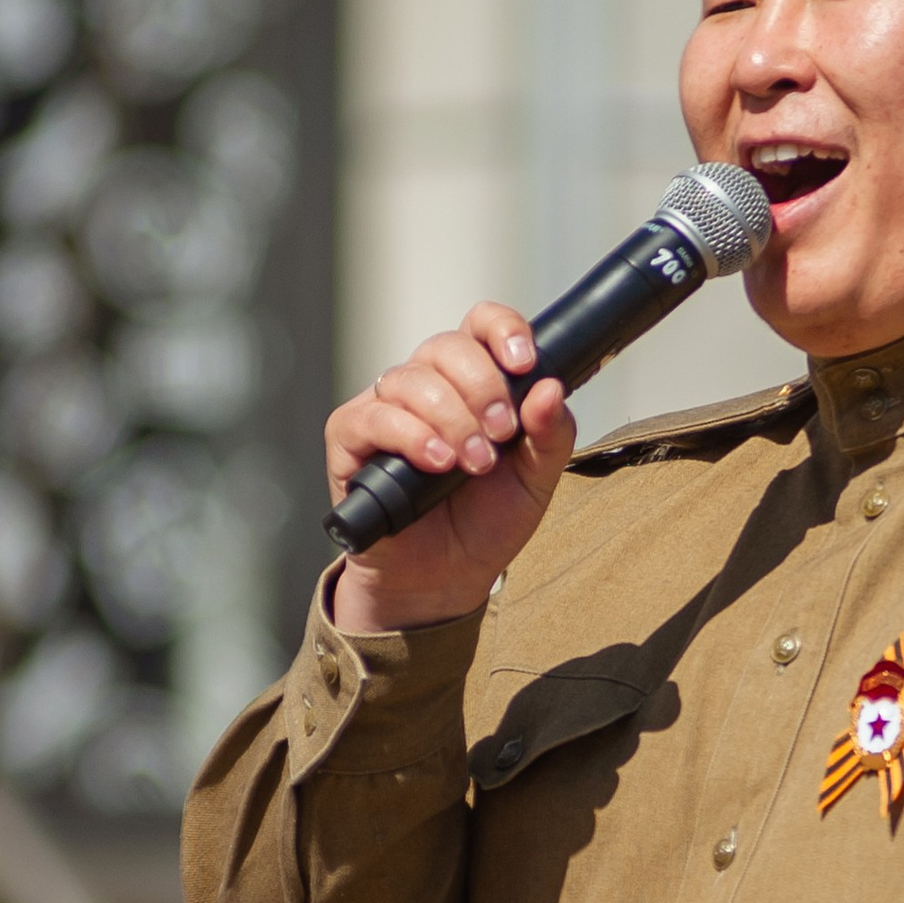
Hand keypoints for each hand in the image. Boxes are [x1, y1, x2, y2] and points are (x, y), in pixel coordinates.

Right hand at [325, 303, 577, 633]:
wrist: (445, 578)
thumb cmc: (486, 521)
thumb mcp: (535, 481)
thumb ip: (550, 435)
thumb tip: (552, 388)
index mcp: (473, 381)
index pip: (481, 325)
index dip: (503, 330)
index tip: (524, 363)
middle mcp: (427, 383)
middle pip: (447, 347)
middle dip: (482, 386)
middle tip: (501, 434)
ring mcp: (386, 406)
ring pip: (411, 379)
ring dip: (451, 419)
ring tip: (473, 464)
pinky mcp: (351, 437)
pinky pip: (373, 416)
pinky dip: (410, 436)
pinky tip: (436, 462)